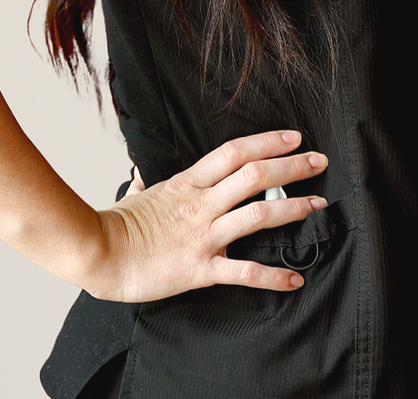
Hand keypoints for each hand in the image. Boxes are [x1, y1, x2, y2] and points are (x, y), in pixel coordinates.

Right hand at [80, 130, 327, 302]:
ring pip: (257, 214)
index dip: (268, 141)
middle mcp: (201, 204)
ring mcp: (203, 235)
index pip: (235, 152)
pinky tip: (294, 278)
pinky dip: (272, 276)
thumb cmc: (115, 224)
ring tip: (318, 205)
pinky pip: (243, 271)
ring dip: (293, 209)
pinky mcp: (200, 268)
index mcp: (188, 182)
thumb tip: (141, 176)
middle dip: (292, 167)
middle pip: (255, 176)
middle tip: (319, 162)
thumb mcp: (136, 195)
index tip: (293, 137)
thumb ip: (145, 184)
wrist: (98, 252)